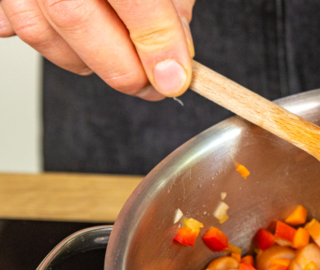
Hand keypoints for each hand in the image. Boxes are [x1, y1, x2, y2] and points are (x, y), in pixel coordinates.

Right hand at [0, 0, 194, 98]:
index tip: (176, 78)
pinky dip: (53, 44)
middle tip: (153, 85)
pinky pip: (12, 24)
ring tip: (123, 63)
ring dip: (87, 61)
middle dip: (121, 66)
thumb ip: (172, 1)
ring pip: (39, 29)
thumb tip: (175, 54)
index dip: (157, 43)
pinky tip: (81, 44)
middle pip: (73, 16)